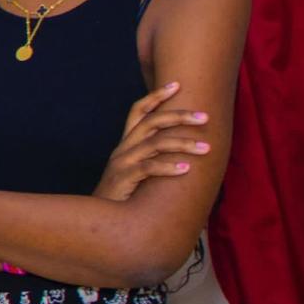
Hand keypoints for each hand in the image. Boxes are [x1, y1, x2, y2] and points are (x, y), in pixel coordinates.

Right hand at [95, 81, 210, 202]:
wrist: (98, 219)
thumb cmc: (124, 197)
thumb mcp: (135, 172)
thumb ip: (152, 159)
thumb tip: (184, 154)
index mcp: (126, 144)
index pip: (138, 110)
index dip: (156, 96)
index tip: (177, 85)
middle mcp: (123, 148)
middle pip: (151, 122)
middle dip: (179, 115)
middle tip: (205, 117)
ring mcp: (122, 162)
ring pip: (155, 143)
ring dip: (183, 144)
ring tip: (206, 148)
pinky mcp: (123, 179)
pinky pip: (148, 168)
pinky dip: (168, 167)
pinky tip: (186, 169)